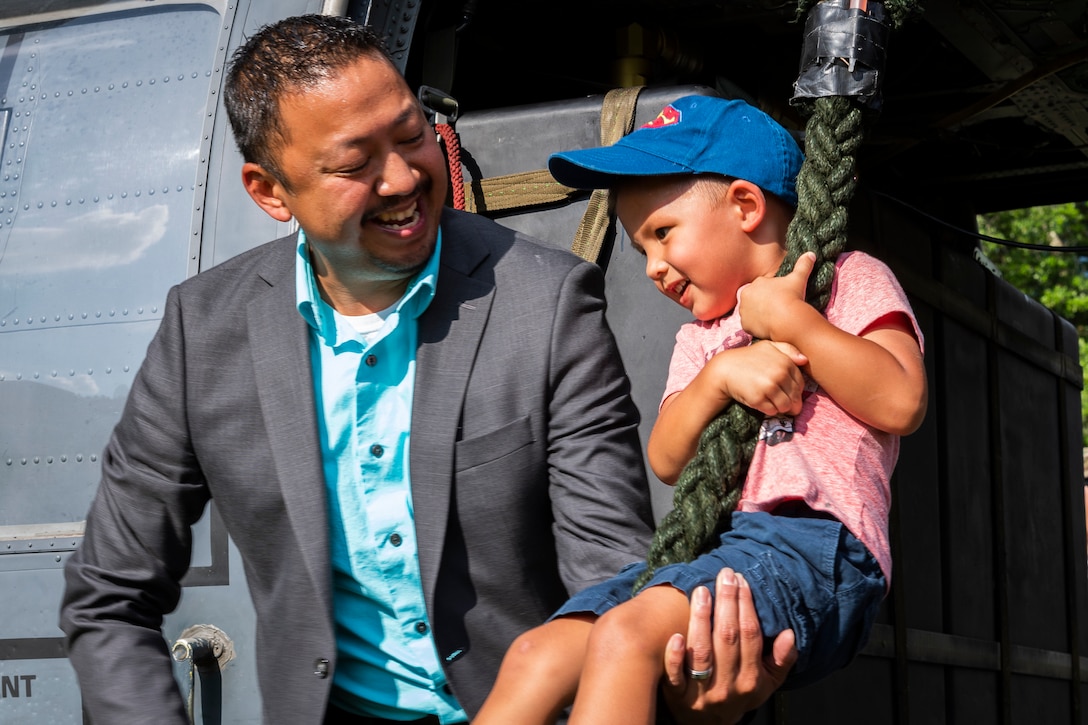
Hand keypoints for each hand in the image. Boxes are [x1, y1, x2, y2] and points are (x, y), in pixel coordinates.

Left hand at [661, 568, 796, 724]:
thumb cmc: (739, 693)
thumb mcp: (767, 682)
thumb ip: (781, 660)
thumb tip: (788, 634)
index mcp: (751, 679)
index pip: (750, 635)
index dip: (746, 606)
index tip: (741, 581)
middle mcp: (728, 684)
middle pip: (727, 637)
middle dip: (726, 603)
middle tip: (724, 575)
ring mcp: (701, 691)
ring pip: (702, 651)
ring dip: (701, 619)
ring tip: (701, 591)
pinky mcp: (678, 696)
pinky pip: (675, 675)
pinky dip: (675, 655)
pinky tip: (674, 634)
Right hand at [706, 341, 806, 417]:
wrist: (724, 369)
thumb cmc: (748, 357)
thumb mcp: (767, 347)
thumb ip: (788, 349)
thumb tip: (804, 360)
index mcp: (785, 362)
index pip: (800, 384)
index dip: (795, 390)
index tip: (786, 391)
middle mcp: (779, 374)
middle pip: (795, 397)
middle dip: (790, 402)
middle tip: (778, 399)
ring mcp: (769, 387)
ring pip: (786, 406)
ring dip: (780, 407)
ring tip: (771, 402)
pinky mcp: (759, 399)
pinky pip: (772, 411)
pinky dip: (769, 410)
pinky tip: (762, 403)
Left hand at [738, 251, 815, 341]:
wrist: (787, 319)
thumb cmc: (792, 297)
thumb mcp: (798, 278)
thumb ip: (803, 265)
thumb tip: (811, 254)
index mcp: (756, 282)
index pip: (762, 287)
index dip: (772, 293)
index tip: (781, 298)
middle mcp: (746, 295)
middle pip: (754, 299)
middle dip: (763, 302)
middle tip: (777, 309)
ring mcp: (743, 311)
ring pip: (750, 312)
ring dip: (758, 314)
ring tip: (772, 318)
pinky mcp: (744, 324)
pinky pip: (749, 325)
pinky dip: (755, 326)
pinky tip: (767, 326)